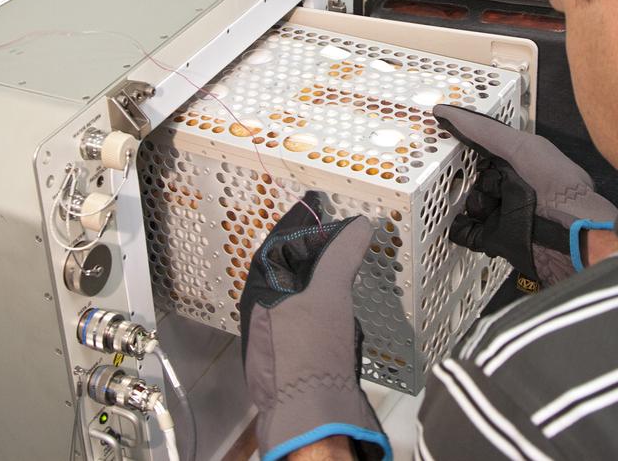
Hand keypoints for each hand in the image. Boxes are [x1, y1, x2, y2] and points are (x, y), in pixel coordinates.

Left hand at [239, 192, 390, 460]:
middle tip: (331, 231)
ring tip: (337, 263)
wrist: (312, 411)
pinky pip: (303, 321)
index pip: (276, 244)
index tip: (316, 205)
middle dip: (306, 249)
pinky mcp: (292, 360)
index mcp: (259, 292)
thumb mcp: (330, 291)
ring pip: (293, 296)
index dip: (298, 223)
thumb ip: (342, 253)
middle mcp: (260, 313)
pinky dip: (320, 306)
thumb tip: (359, 224)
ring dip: (313, 278)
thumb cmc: (311, 350)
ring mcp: (274, 338)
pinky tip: (337, 308)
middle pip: (283, 270)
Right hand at [433, 105, 617, 285]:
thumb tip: (446, 111)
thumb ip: (485, 130)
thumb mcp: (521, 149)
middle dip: (466, 176)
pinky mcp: (499, 238)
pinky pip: (468, 232)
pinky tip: (463, 224)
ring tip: (487, 207)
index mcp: (523, 159)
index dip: (465, 140)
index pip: (486, 144)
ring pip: (471, 203)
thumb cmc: (556, 187)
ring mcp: (506, 212)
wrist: (572, 237)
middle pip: (476, 175)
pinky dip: (462, 229)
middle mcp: (514, 184)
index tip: (441, 135)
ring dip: (471, 204)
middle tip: (461, 174)